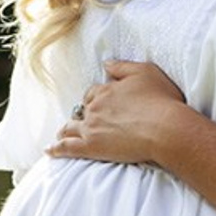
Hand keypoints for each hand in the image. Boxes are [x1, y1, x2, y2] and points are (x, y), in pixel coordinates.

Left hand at [47, 60, 187, 165]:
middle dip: (81, 115)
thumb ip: (122, 67)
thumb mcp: (145, 72)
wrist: (166, 129)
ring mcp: (91, 128)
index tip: (98, 103)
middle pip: (81, 111)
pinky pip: (67, 148)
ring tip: (61, 135)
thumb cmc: (161, 100)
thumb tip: (106, 64)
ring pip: (70, 128)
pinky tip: (49, 151)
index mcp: (106, 90)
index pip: (92, 93)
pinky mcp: (91, 147)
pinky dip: (56, 149)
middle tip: (82, 121)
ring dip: (65, 130)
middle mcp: (95, 108)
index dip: (94, 97)